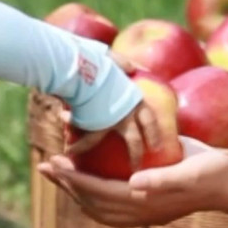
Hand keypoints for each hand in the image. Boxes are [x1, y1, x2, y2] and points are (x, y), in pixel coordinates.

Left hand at [38, 137, 227, 227]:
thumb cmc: (212, 172)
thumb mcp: (191, 170)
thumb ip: (163, 178)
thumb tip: (135, 183)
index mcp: (146, 200)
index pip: (100, 191)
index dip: (75, 179)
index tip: (55, 163)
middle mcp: (140, 209)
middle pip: (93, 202)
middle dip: (67, 185)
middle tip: (45, 165)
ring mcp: (143, 210)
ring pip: (98, 206)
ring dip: (75, 191)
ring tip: (57, 173)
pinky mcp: (147, 204)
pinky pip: (110, 205)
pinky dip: (91, 195)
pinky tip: (85, 180)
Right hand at [62, 52, 158, 170]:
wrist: (83, 72)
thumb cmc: (98, 64)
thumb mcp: (114, 60)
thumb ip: (123, 64)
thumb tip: (131, 65)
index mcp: (135, 98)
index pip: (149, 119)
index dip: (153, 132)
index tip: (156, 145)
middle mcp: (128, 114)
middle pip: (136, 139)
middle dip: (137, 153)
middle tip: (138, 166)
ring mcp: (113, 121)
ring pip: (119, 143)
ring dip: (117, 155)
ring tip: (112, 167)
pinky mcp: (95, 125)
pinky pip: (88, 140)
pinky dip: (80, 146)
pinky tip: (71, 153)